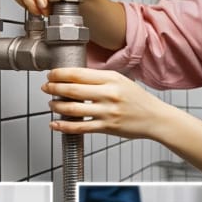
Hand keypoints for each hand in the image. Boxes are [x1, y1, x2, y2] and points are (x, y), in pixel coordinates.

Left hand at [43, 68, 169, 139]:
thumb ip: (100, 79)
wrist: (155, 118)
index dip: (59, 74)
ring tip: (51, 104)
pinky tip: (55, 124)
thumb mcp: (121, 81)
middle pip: (72, 90)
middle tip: (46, 87)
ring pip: (73, 109)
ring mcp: (107, 112)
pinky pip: (80, 127)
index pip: (78, 74)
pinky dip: (64, 126)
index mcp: (112, 79)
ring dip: (56, 106)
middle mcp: (109, 94)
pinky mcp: (107, 127)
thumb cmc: (138, 100)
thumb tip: (74, 77)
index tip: (51, 75)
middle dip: (54, 88)